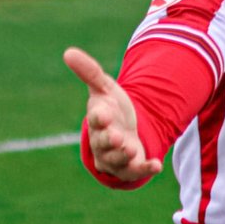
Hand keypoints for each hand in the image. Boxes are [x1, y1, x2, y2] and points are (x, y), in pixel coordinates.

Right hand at [64, 47, 161, 181]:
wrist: (124, 129)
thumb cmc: (111, 108)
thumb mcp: (104, 87)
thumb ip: (89, 72)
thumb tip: (68, 51)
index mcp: (98, 119)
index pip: (96, 119)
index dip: (99, 117)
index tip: (103, 114)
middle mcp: (102, 140)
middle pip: (103, 143)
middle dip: (111, 141)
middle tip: (119, 137)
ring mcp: (115, 155)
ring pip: (116, 159)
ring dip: (124, 156)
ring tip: (132, 149)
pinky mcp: (129, 167)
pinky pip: (134, 171)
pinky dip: (144, 169)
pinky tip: (156, 165)